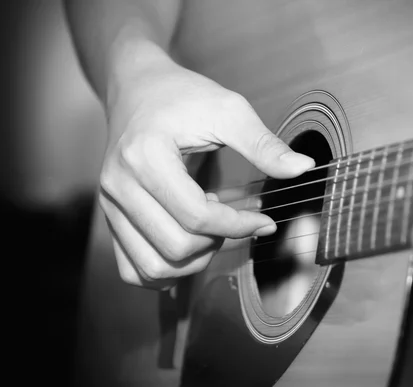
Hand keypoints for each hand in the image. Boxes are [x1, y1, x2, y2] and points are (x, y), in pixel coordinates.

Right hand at [99, 42, 313, 289]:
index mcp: (145, 157)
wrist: (137, 88)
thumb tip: (303, 169)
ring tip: (209, 232)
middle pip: (176, 247)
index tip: (264, 221)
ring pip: (152, 268)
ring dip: (192, 262)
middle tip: (234, 222)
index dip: (239, 226)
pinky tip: (186, 246)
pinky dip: (163, 271)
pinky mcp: (110, 218)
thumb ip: (264, 144)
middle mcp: (119, 186)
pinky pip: (131, 270)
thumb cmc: (181, 96)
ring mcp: (109, 205)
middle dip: (217, 243)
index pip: (197, 216)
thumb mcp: (227, 109)